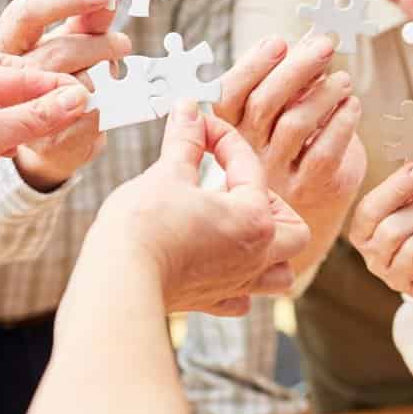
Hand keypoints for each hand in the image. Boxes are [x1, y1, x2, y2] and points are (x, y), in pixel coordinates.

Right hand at [0, 0, 130, 190]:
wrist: (51, 143)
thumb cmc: (54, 85)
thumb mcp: (67, 47)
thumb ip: (84, 24)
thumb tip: (107, 0)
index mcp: (4, 46)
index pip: (26, 12)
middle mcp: (4, 78)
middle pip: (58, 51)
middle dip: (99, 45)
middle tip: (123, 44)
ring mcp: (21, 111)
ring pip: (74, 85)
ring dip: (105, 78)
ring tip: (117, 76)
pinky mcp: (47, 141)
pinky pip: (90, 114)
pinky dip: (109, 106)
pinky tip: (110, 103)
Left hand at [0, 61, 88, 262]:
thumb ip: (32, 117)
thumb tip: (74, 99)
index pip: (18, 76)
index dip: (52, 85)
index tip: (85, 92)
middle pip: (24, 94)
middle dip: (54, 102)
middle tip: (88, 107)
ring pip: (26, 118)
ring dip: (50, 122)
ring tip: (80, 123)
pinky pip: (22, 140)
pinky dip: (40, 140)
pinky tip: (59, 140)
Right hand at [87, 99, 308, 314]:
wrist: (118, 280)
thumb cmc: (144, 229)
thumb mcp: (167, 172)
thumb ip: (185, 141)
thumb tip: (189, 112)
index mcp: (254, 218)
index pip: (248, 165)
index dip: (222, 137)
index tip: (200, 125)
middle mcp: (256, 255)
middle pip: (294, 230)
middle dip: (272, 203)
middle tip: (237, 186)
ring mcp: (237, 282)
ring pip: (280, 273)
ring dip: (271, 250)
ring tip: (241, 228)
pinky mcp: (211, 301)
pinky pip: (243, 298)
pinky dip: (241, 283)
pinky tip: (219, 264)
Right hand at [216, 35, 364, 211]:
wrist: (313, 203)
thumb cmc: (298, 145)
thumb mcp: (287, 110)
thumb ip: (293, 77)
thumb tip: (313, 37)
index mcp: (233, 127)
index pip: (229, 93)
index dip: (252, 65)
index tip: (279, 41)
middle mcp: (249, 151)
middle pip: (264, 104)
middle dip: (296, 69)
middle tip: (324, 46)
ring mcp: (278, 173)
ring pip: (295, 125)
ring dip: (324, 94)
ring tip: (343, 79)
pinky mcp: (309, 187)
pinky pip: (325, 152)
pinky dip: (342, 123)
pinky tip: (352, 106)